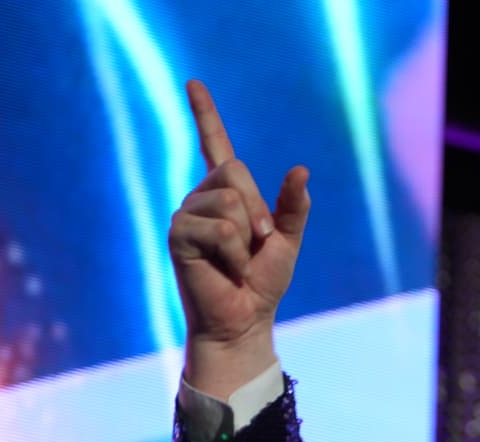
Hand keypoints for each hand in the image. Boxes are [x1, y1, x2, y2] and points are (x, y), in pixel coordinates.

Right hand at [167, 80, 310, 396]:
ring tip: (238, 260)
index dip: (205, 114)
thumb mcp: (287, 242)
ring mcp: (187, 213)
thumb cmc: (263, 283)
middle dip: (259, 210)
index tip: (193, 83)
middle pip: (237, 172)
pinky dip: (233, 252)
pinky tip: (224, 268)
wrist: (244, 319)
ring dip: (246, 236)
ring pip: (229, 200)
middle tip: (257, 245)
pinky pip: (220, 227)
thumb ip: (293, 208)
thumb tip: (301, 169)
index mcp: (227, 194)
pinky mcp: (178, 233)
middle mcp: (201, 196)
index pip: (215, 145)